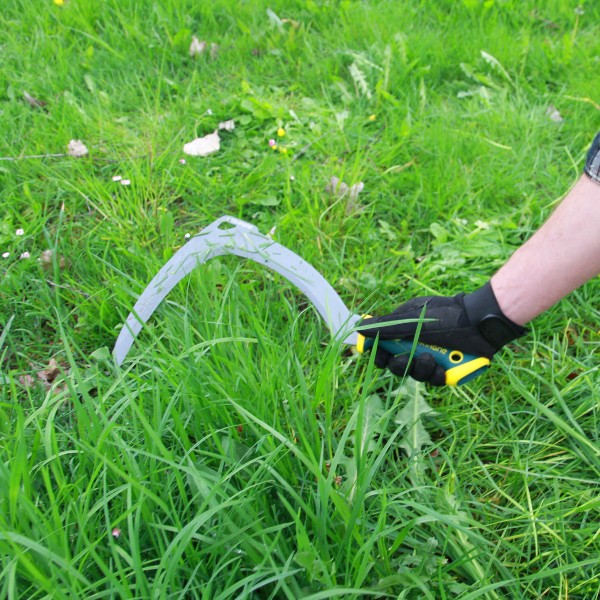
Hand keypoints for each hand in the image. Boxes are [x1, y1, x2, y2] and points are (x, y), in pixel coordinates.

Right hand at [357, 282, 525, 385]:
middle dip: (397, 364)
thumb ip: (385, 325)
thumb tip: (358, 326)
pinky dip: (436, 374)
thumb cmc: (445, 314)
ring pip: (414, 374)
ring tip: (429, 359)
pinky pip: (434, 380)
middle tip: (403, 359)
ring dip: (418, 368)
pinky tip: (441, 366)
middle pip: (396, 365)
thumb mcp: (411, 319)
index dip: (379, 353)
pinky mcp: (447, 371)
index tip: (377, 354)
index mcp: (405, 332)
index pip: (384, 348)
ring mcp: (432, 359)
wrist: (478, 322)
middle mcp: (416, 346)